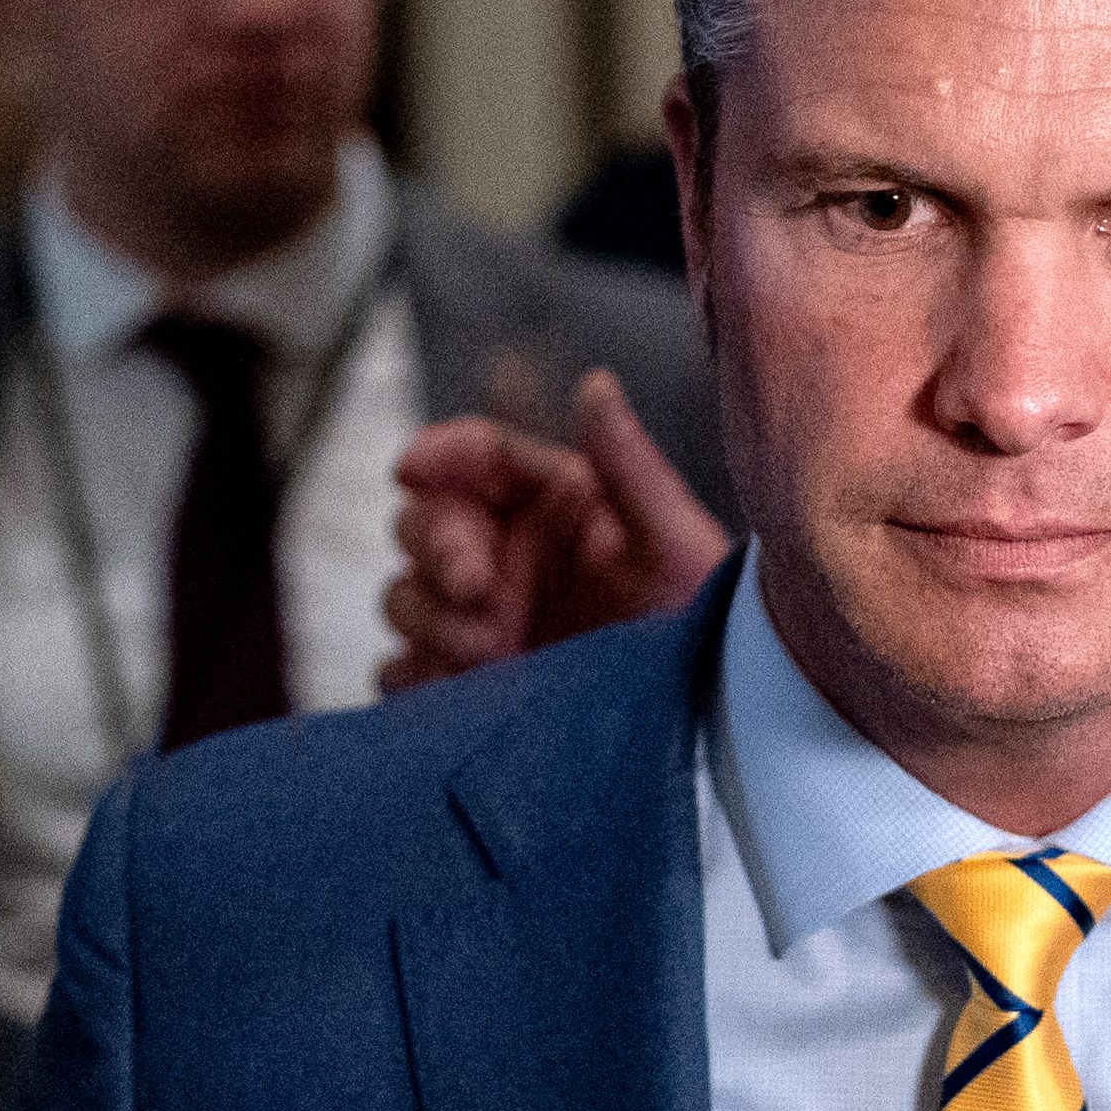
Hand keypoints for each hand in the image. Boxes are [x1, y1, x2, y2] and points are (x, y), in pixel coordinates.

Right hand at [382, 369, 731, 690]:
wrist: (705, 725)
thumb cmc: (703, 625)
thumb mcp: (675, 542)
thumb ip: (630, 464)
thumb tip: (596, 385)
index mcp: (554, 502)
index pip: (476, 456)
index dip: (439, 455)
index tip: (413, 468)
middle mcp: (510, 553)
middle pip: (422, 523)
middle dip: (439, 548)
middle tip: (476, 585)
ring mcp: (481, 619)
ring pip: (405, 596)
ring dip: (434, 619)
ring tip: (493, 650)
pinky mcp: (466, 684)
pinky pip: (404, 670)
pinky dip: (420, 674)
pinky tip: (462, 685)